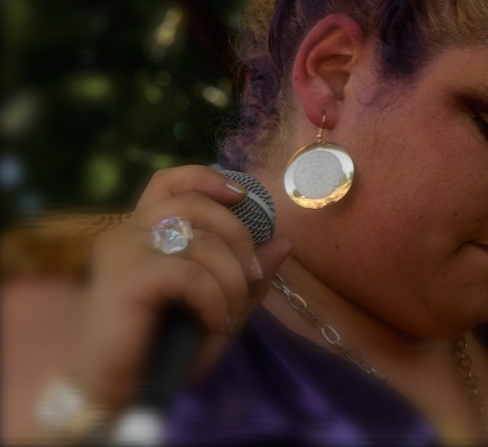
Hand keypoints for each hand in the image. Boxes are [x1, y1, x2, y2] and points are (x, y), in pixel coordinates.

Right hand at [73, 166, 290, 413]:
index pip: (168, 181)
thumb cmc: (165, 350)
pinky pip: (191, 274)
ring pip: (201, 241)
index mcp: (143, 232)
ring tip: (230, 314)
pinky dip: (214, 300)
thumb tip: (283, 243)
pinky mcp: (125, 278)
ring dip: (232, 279)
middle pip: (196, 204)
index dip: (206, 178)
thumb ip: (247, 276)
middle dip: (239, 237)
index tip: (242, 197)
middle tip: (252, 276)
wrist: (120, 393)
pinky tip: (211, 323)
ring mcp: (123, 252)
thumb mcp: (218, 307)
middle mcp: (127, 233)